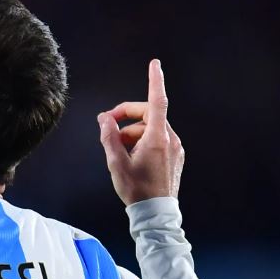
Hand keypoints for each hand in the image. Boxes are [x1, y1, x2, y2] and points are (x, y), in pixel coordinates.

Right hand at [97, 59, 183, 204]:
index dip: (155, 80)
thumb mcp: (116, 163)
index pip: (157, 101)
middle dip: (127, 118)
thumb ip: (109, 136)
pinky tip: (131, 156)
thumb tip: (104, 119)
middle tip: (108, 126)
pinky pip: (157, 140)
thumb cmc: (136, 190)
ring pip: (151, 129)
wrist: (156, 214)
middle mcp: (170, 139)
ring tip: (117, 149)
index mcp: (157, 138)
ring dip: (133, 132)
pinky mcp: (175, 157)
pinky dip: (142, 141)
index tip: (154, 64)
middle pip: (148, 115)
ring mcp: (175, 149)